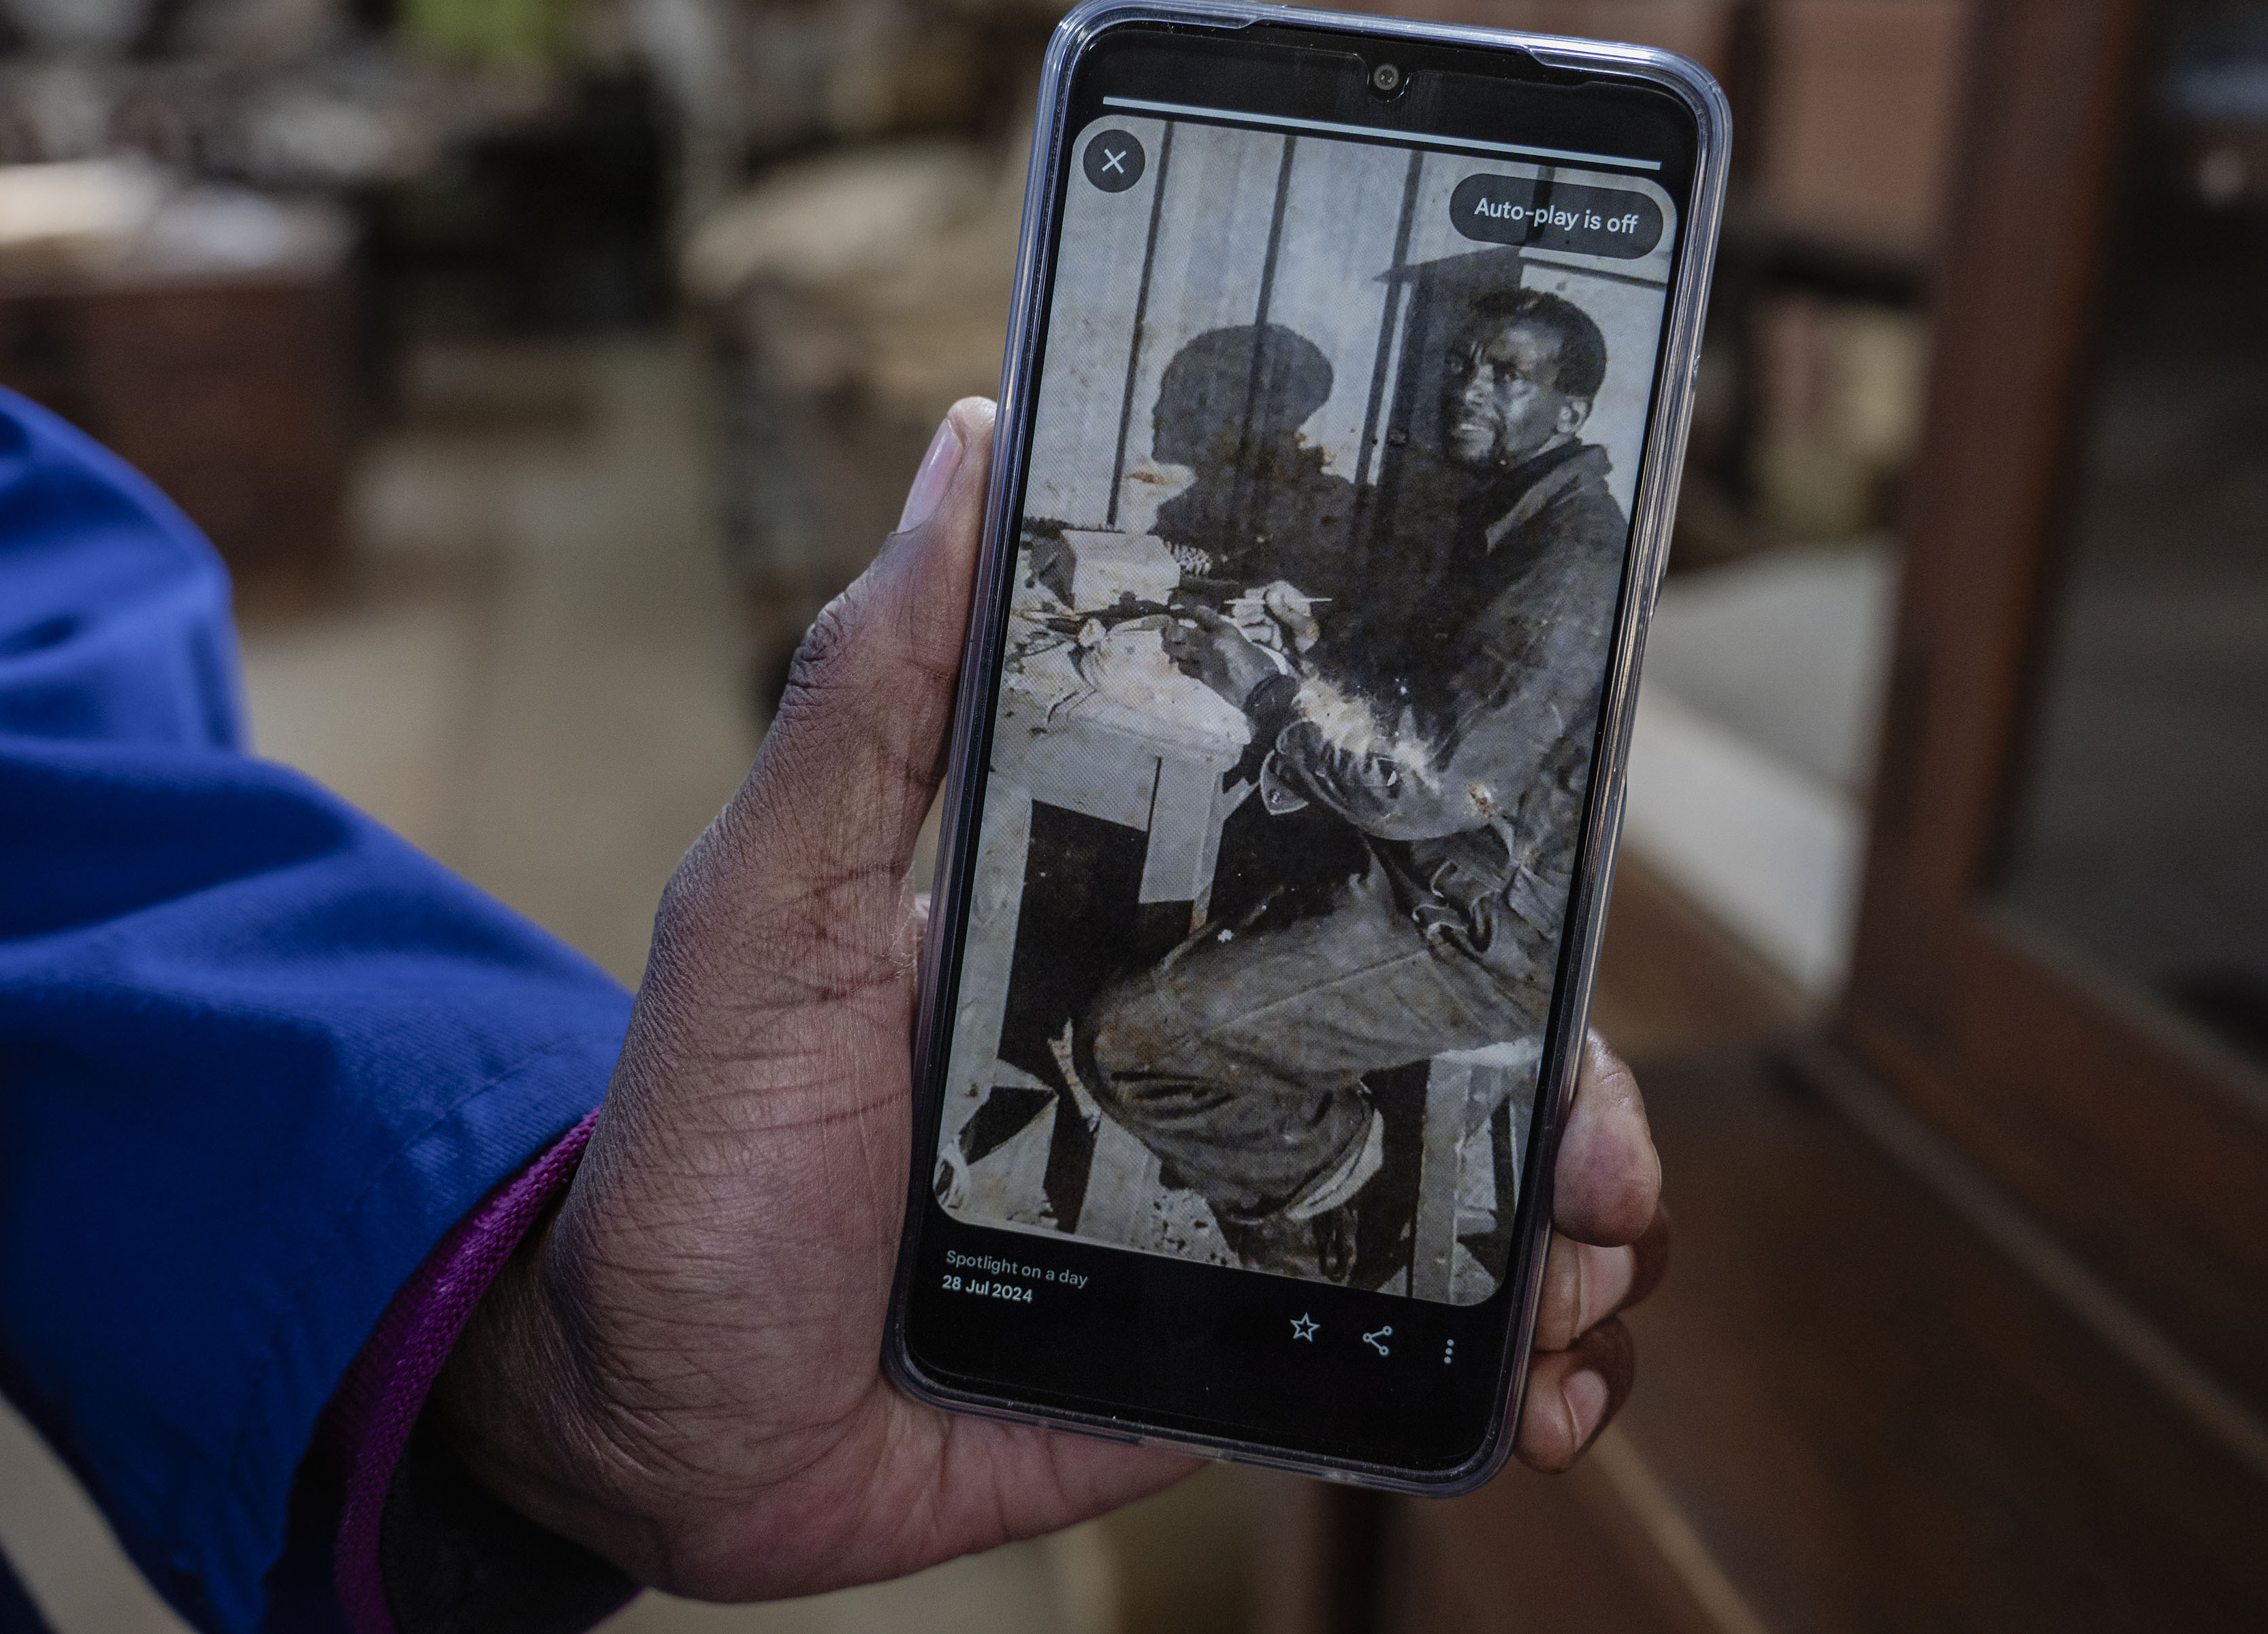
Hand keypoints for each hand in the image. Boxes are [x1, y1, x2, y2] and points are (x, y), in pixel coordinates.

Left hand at [431, 399, 1667, 1598]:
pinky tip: (1543, 1392)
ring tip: (1590, 1272)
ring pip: (1458, 1191)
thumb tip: (965, 443)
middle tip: (1606, 1140)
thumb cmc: (700, 1150)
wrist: (662, 1422)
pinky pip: (1398, 1351)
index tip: (1557, 862)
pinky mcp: (1221, 1353)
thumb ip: (871, 700)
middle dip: (1566, 1075)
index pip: (1334, 856)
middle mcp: (1195, 1057)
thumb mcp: (771, 905)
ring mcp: (1220, 1210)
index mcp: (1119, 927)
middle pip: (1443, 1034)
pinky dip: (1505, 1375)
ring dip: (1571, 1225)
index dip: (1472, 859)